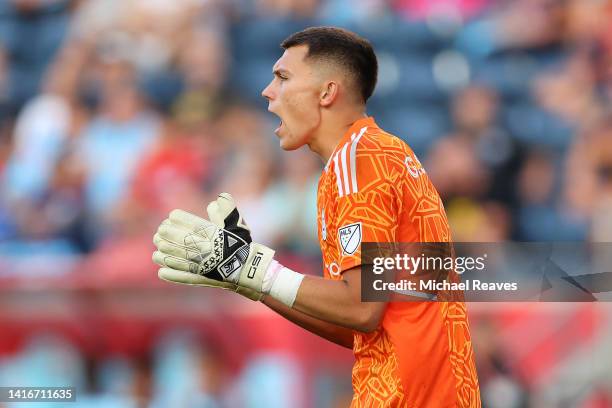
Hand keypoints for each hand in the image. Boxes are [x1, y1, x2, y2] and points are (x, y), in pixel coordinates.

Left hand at [152, 193, 274, 299]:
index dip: (179, 218)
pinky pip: (182, 276)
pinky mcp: (200, 279)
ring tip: (158, 249)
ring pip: (177, 258)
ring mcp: (201, 265)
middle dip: (167, 234)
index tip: (172, 216)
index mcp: (213, 234)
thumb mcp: (237, 224)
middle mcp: (205, 248)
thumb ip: (227, 210)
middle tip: (160, 232)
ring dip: (164, 254)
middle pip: (181, 239)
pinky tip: (161, 271)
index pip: (192, 223)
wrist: (248, 270)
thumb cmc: (240, 245)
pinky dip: (171, 275)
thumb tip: (216, 200)